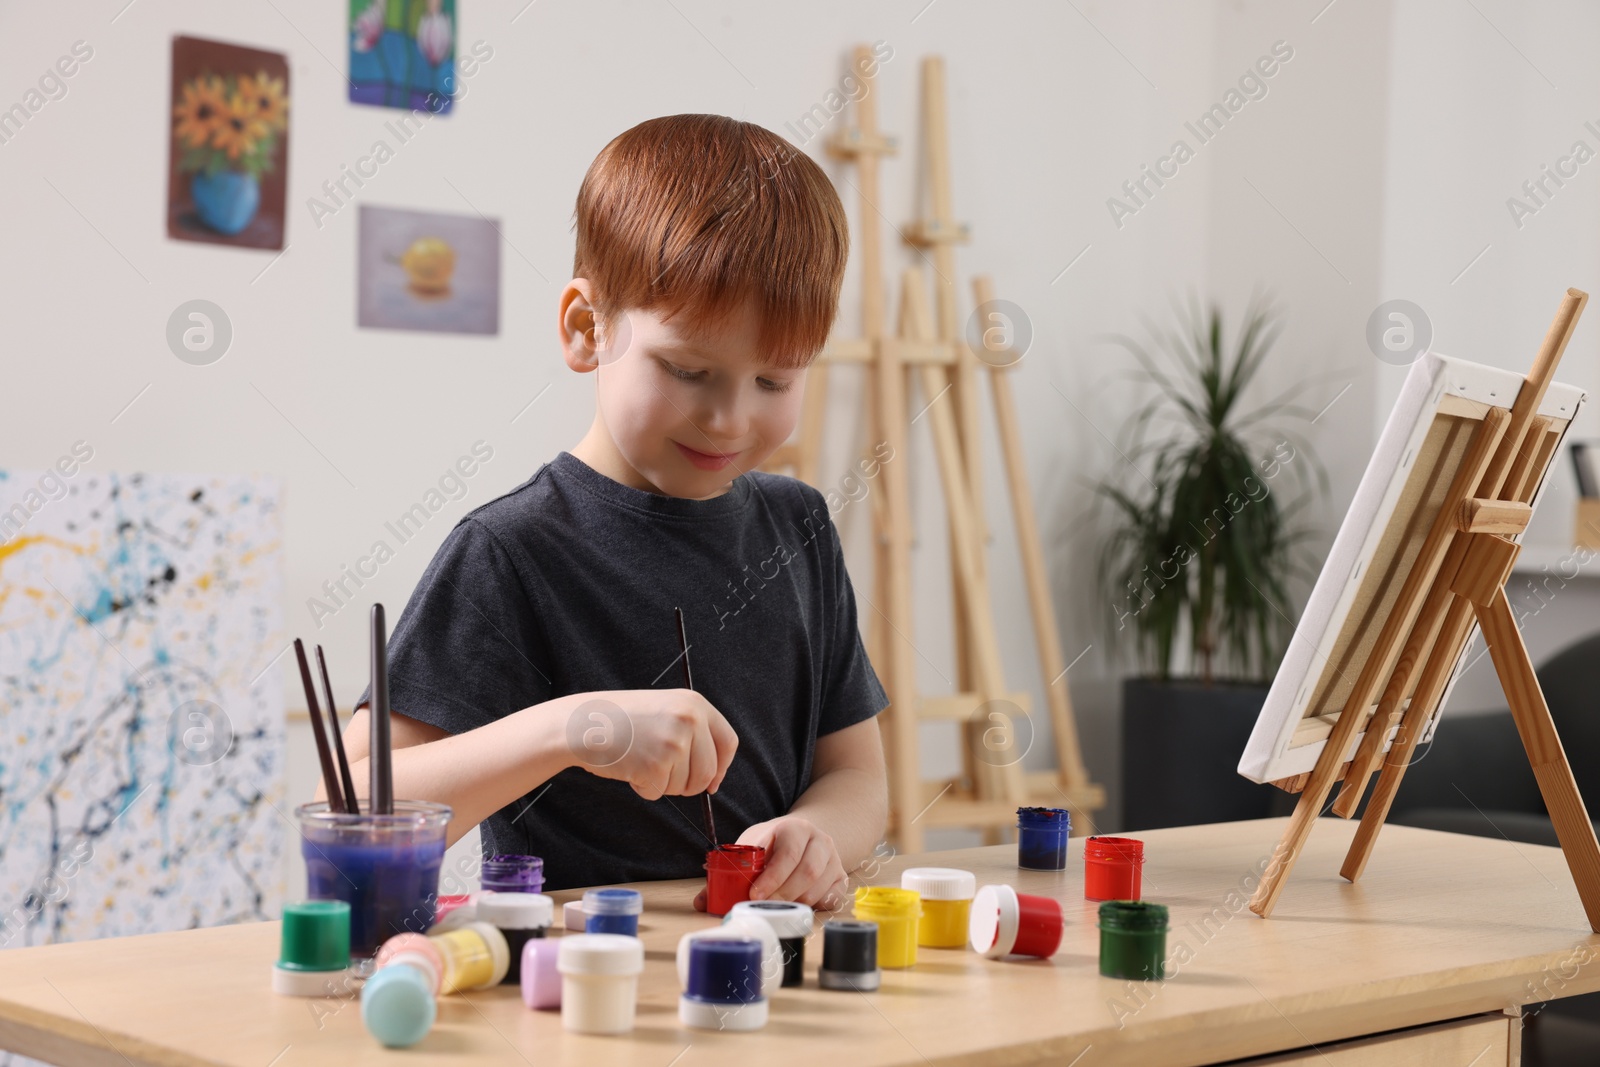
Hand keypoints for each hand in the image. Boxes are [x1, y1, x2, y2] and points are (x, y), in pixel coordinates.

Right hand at [562, 689, 737, 801]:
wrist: (581, 722)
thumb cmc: (619, 720)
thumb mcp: (663, 710)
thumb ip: (690, 731)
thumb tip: (713, 773)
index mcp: (694, 703)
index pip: (728, 742)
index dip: (722, 767)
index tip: (712, 782)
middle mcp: (689, 720)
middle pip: (708, 771)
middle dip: (689, 783)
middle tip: (663, 774)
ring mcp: (674, 742)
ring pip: (685, 786)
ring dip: (663, 784)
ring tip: (640, 759)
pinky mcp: (656, 765)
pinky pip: (660, 792)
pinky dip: (644, 788)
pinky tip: (629, 767)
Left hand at [692, 814, 848, 912]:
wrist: (804, 837)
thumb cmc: (772, 845)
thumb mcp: (750, 848)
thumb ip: (727, 873)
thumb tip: (702, 901)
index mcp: (793, 828)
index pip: (786, 852)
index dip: (771, 877)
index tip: (754, 895)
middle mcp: (818, 839)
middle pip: (808, 871)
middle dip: (783, 893)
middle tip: (765, 906)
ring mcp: (833, 858)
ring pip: (820, 886)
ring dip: (797, 903)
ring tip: (778, 909)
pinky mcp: (841, 876)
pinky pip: (833, 897)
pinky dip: (816, 907)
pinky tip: (800, 909)